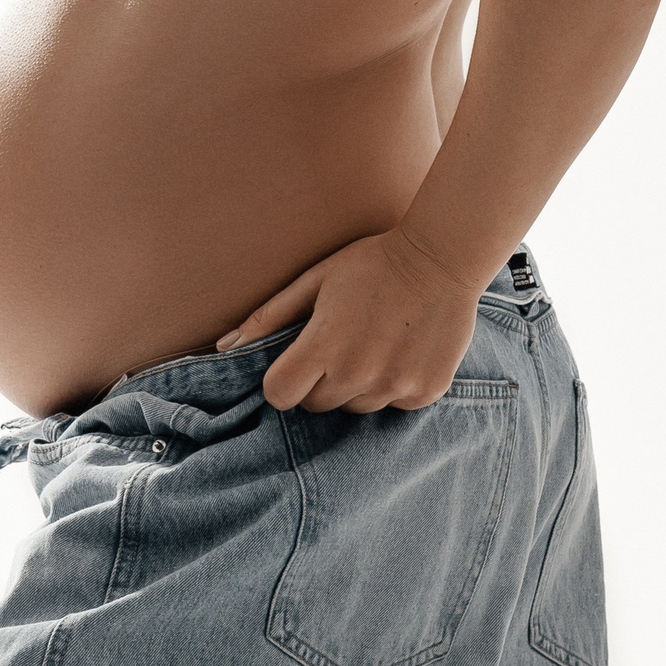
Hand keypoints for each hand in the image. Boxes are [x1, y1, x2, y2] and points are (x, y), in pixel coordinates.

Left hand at [219, 228, 480, 412]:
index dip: (283, 380)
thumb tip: (223, 347)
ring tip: (375, 343)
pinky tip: (401, 350)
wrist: (442, 258)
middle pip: (317, 404)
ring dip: (357, 385)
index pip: (280, 396)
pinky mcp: (425, 392)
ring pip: (356, 407)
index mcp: (324, 347)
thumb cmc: (371, 264)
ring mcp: (394, 387)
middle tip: (342, 342)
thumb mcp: (315, 281)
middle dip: (320, 381)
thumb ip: (269, 317)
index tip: (297, 361)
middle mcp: (358, 375)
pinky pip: (394, 404)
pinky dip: (393, 385)